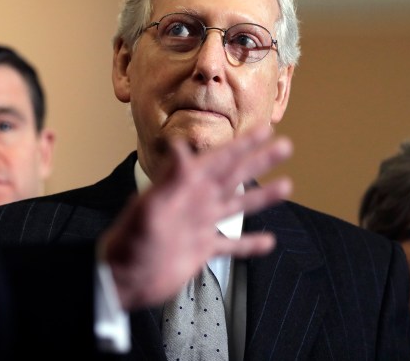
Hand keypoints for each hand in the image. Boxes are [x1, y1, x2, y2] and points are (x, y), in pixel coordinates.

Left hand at [100, 124, 292, 309]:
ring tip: (286, 185)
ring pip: (237, 206)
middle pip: (234, 176)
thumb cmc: (130, 242)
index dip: (242, 144)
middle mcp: (196, 202)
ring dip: (261, 196)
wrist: (123, 280)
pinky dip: (249, 244)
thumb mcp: (150, 208)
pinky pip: (230, 245)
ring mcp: (199, 225)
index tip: (264, 128)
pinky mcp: (200, 250)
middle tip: (285, 146)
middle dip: (259, 161)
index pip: (220, 159)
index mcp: (186, 188)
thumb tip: (179, 146)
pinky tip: (267, 241)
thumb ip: (169, 179)